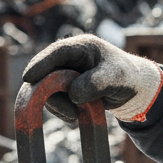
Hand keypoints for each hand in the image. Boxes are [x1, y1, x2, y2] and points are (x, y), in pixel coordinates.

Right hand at [21, 34, 162, 122]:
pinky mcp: (67, 89)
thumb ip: (95, 83)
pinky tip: (76, 115)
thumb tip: (73, 94)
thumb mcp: (115, 77)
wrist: (134, 90)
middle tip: (68, 113)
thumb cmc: (127, 76)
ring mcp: (66, 74)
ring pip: (48, 89)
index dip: (40, 64)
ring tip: (76, 115)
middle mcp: (70, 58)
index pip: (56, 52)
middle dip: (50, 93)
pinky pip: (55, 100)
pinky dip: (62, 110)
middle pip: (46, 73)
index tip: (28, 78)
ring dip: (58, 105)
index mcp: (82, 47)